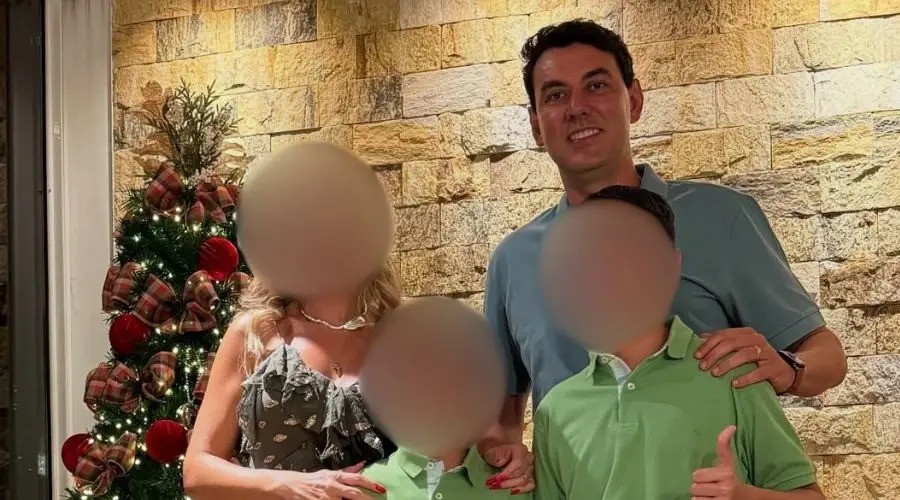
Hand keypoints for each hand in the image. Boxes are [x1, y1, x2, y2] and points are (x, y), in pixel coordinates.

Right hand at [267, 462, 385, 499]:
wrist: (286, 487)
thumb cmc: (307, 481)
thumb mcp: (326, 474)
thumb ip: (345, 472)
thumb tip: (361, 466)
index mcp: (335, 477)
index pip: (356, 479)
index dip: (370, 483)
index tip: (381, 488)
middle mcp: (331, 487)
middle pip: (353, 493)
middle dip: (366, 499)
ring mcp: (325, 498)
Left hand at [481, 443, 534, 493]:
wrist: (495, 448)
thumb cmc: (494, 449)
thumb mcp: (493, 451)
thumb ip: (499, 459)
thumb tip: (502, 467)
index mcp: (520, 449)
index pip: (518, 462)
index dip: (508, 472)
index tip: (497, 479)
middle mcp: (528, 458)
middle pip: (521, 473)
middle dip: (506, 481)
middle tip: (493, 484)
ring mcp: (529, 467)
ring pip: (525, 480)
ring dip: (511, 485)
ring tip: (498, 486)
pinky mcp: (529, 476)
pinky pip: (530, 485)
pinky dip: (522, 489)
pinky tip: (511, 491)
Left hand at [691, 426, 737, 499]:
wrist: (745, 498)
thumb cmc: (731, 477)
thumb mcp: (727, 462)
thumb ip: (724, 445)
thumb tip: (731, 427)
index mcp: (726, 474)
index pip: (697, 476)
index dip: (700, 476)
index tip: (710, 477)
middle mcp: (725, 488)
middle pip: (694, 487)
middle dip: (700, 487)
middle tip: (709, 486)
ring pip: (696, 497)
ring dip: (700, 496)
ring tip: (710, 494)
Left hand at [695, 327, 794, 392]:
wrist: (786, 373)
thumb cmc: (757, 362)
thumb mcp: (740, 349)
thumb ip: (723, 343)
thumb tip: (700, 338)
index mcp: (746, 333)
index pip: (723, 335)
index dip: (708, 344)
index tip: (696, 356)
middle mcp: (757, 339)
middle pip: (732, 343)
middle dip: (715, 354)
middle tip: (703, 367)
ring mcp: (767, 353)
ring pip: (745, 355)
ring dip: (727, 364)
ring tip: (715, 374)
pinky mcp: (774, 368)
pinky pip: (758, 372)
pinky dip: (745, 378)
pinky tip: (734, 384)